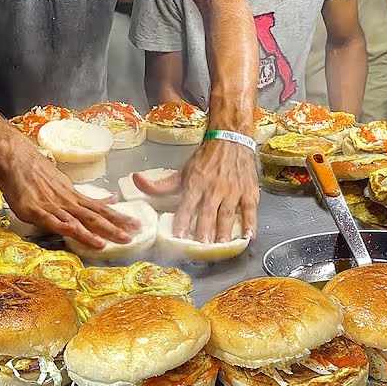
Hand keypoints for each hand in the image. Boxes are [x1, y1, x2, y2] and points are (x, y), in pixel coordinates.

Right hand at [0, 142, 136, 248]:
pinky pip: (51, 220)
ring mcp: (52, 206)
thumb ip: (83, 196)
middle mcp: (67, 202)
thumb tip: (110, 199)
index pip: (101, 210)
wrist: (16, 157)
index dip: (118, 219)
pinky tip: (74, 232)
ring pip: (76, 221)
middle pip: (94, 217)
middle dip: (113, 228)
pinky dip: (63, 226)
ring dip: (92, 232)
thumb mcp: (65, 183)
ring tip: (108, 242)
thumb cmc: (37, 170)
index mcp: (74, 197)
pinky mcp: (35, 210)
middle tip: (132, 237)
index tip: (135, 226)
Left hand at [135, 138, 258, 241]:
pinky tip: (248, 237)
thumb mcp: (182, 171)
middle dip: (205, 231)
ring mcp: (233, 191)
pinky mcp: (249, 192)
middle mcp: (214, 188)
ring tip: (221, 246)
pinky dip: (251, 225)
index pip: (186, 206)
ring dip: (224, 231)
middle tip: (203, 247)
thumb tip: (136, 180)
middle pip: (208, 214)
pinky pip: (250, 211)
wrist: (231, 139)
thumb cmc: (206, 159)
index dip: (181, 222)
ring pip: (228, 215)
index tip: (177, 237)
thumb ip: (160, 184)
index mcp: (196, 184)